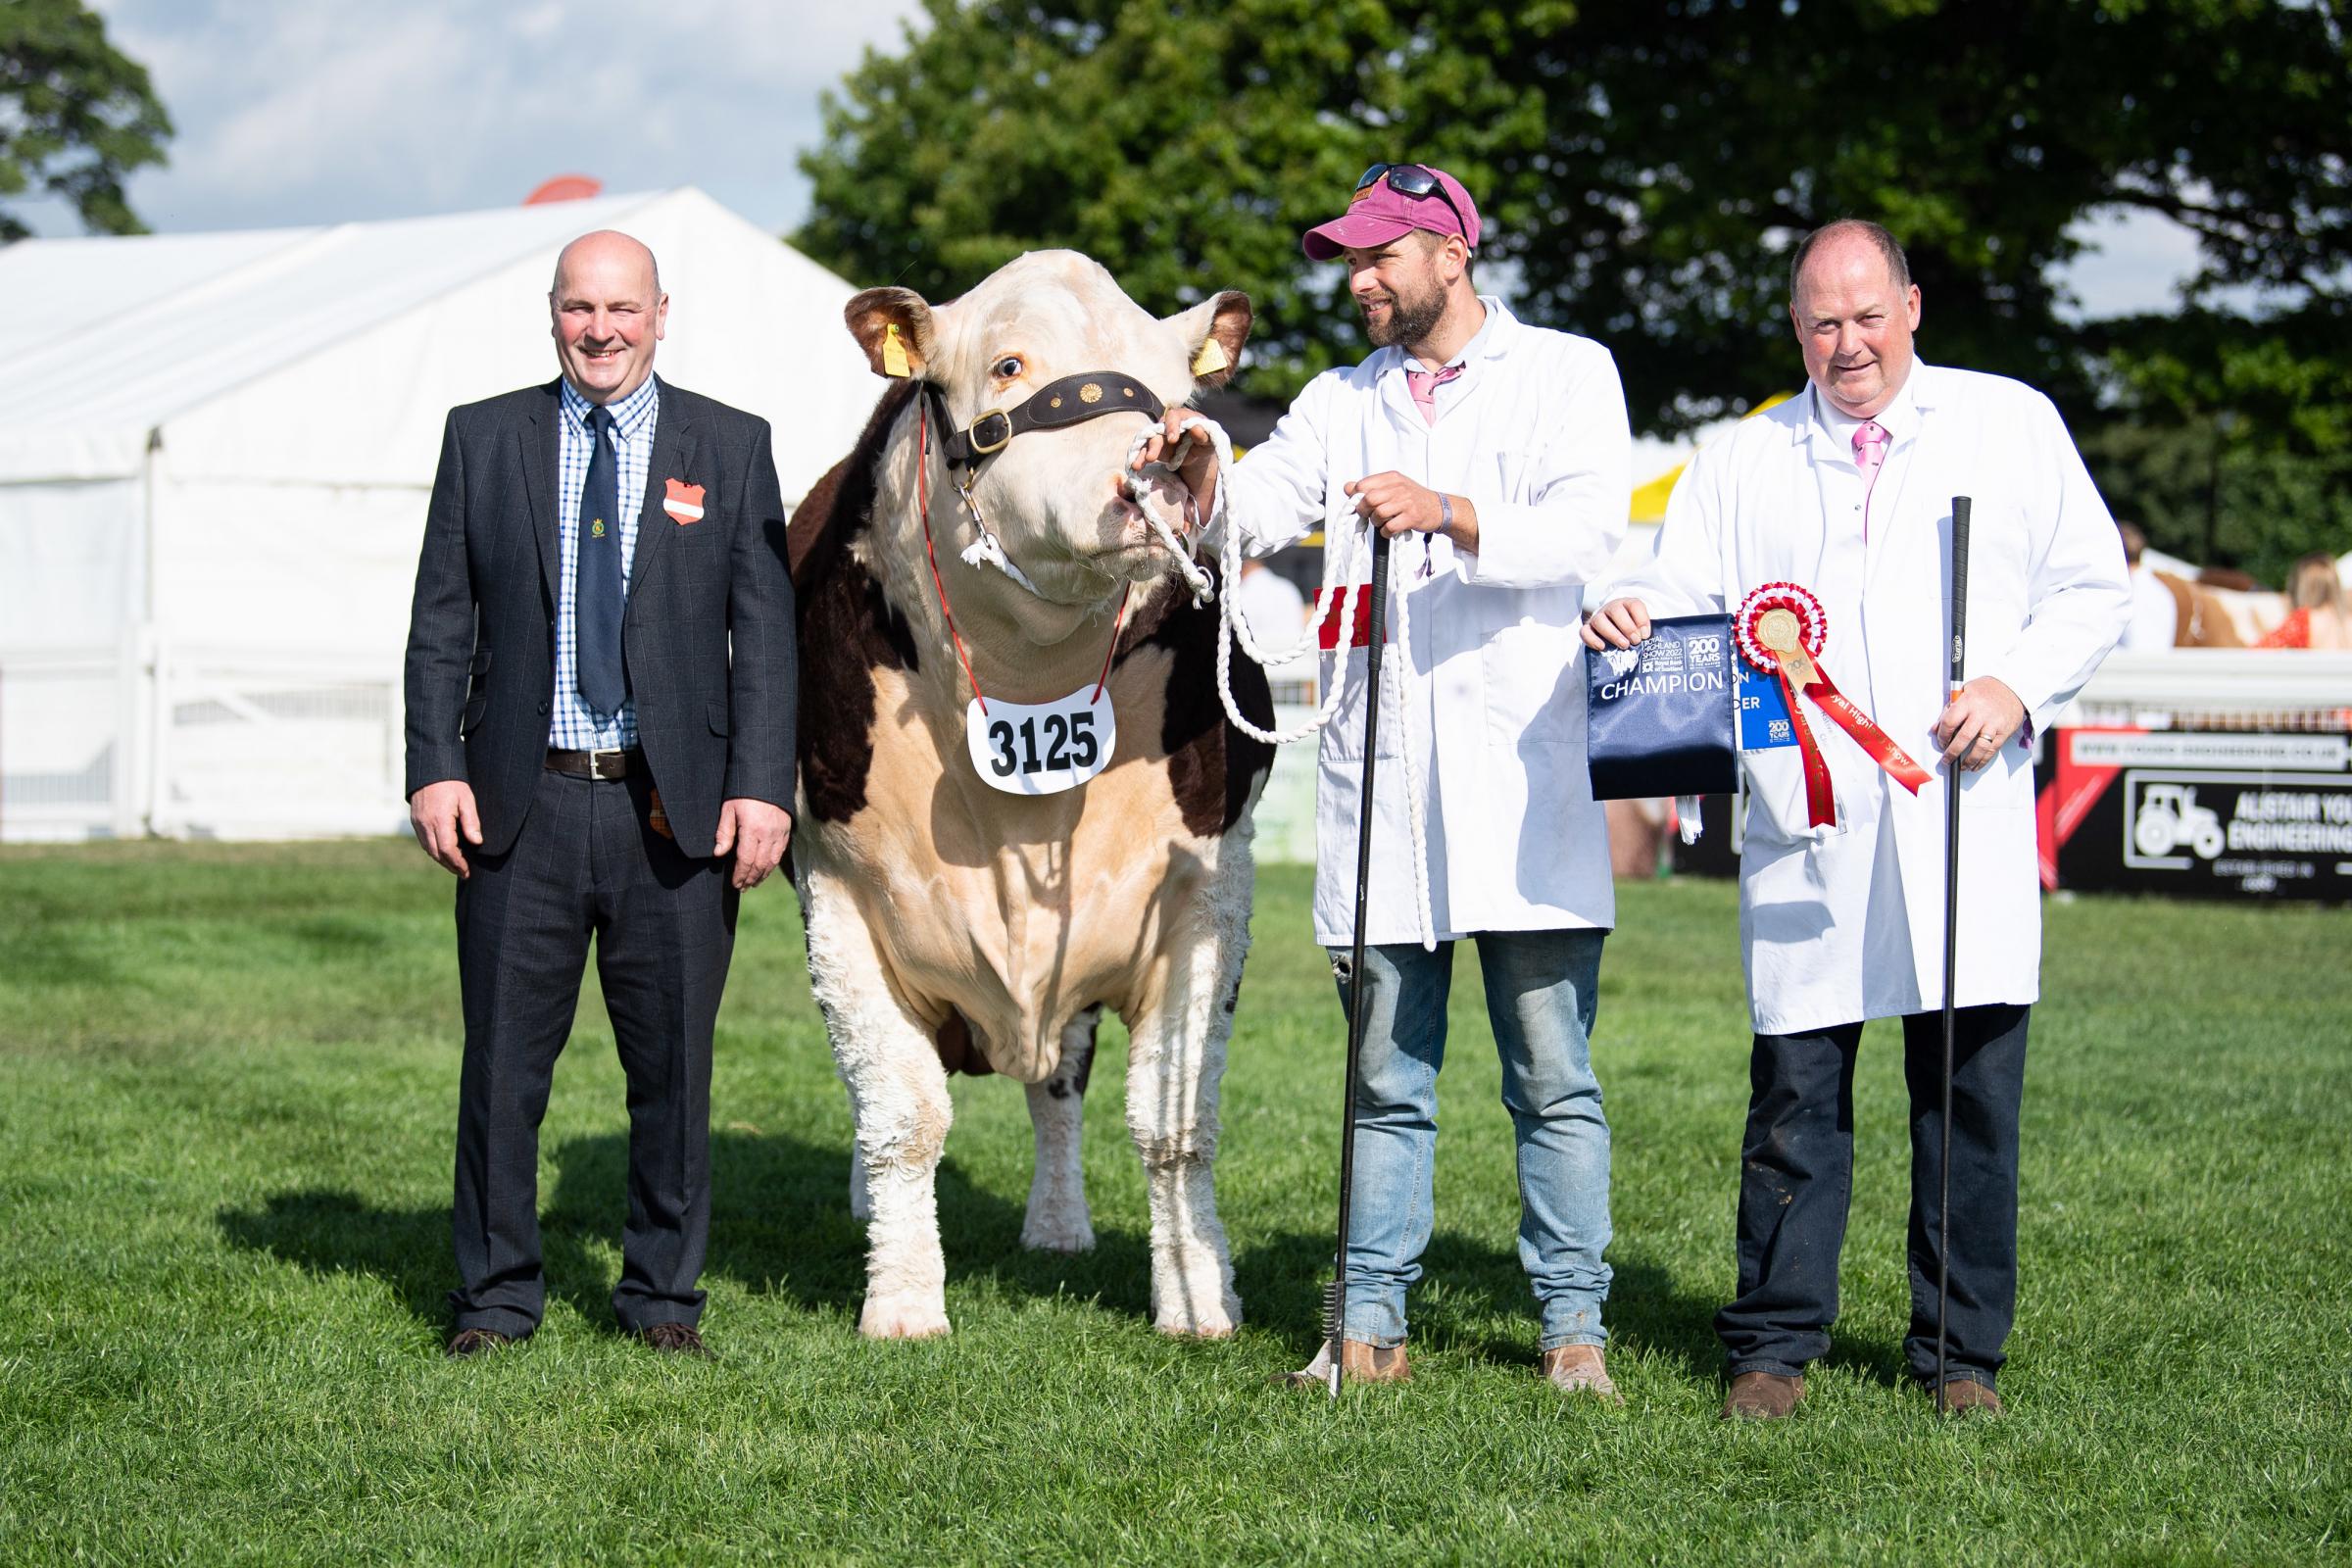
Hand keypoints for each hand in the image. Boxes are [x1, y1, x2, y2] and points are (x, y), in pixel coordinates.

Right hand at [409, 779, 481, 878]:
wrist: (431, 768)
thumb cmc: (452, 783)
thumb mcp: (467, 799)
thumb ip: (471, 822)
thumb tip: (477, 842)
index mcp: (439, 820)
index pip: (447, 850)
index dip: (458, 863)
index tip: (467, 871)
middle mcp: (425, 824)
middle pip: (436, 853)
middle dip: (450, 866)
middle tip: (463, 873)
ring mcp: (418, 822)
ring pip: (428, 849)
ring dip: (441, 860)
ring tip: (456, 865)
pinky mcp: (415, 820)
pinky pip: (424, 841)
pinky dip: (434, 850)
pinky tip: (444, 851)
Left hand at [713, 797, 792, 889]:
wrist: (765, 776)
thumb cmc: (742, 793)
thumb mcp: (728, 810)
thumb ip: (724, 833)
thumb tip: (718, 854)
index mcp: (752, 829)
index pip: (746, 860)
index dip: (740, 875)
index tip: (735, 883)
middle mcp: (769, 834)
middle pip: (760, 864)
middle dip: (751, 878)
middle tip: (742, 887)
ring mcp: (780, 832)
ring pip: (772, 861)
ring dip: (762, 875)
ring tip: (753, 883)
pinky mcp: (787, 830)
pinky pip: (781, 852)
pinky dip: (772, 864)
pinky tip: (765, 869)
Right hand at [1131, 410, 1219, 509]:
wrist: (1198, 452)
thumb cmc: (1206, 442)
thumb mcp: (1209, 440)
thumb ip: (1204, 435)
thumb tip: (1196, 428)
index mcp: (1182, 417)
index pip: (1174, 417)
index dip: (1171, 426)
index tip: (1172, 440)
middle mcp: (1168, 424)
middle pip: (1158, 430)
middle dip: (1154, 444)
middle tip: (1152, 458)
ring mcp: (1159, 436)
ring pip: (1148, 441)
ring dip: (1143, 453)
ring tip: (1137, 466)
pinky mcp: (1154, 448)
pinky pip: (1144, 451)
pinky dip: (1139, 459)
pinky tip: (1135, 467)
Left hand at [1344, 471, 1466, 542]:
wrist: (1439, 508)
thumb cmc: (1412, 499)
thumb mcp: (1393, 487)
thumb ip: (1370, 487)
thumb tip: (1347, 487)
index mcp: (1391, 478)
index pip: (1363, 485)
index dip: (1356, 498)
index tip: (1361, 505)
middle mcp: (1399, 487)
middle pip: (1369, 500)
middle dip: (1364, 512)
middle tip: (1369, 516)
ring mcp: (1406, 502)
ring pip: (1378, 514)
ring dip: (1376, 523)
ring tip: (1383, 523)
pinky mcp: (1412, 518)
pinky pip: (1389, 528)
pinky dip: (1385, 533)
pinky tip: (1390, 531)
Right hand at [1581, 597, 1652, 650]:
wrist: (1614, 628)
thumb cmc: (1630, 628)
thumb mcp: (1640, 625)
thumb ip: (1643, 629)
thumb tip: (1644, 637)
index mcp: (1627, 604)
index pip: (1634, 605)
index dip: (1642, 619)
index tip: (1645, 635)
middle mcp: (1611, 608)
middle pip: (1616, 611)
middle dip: (1627, 627)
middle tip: (1635, 641)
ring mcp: (1598, 617)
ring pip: (1600, 621)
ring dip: (1613, 634)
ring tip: (1624, 645)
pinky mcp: (1588, 628)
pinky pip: (1585, 631)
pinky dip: (1592, 639)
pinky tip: (1602, 647)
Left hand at [1933, 677, 2025, 770]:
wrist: (2013, 688)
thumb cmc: (1985, 690)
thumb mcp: (1963, 692)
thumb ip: (1949, 710)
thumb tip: (1935, 729)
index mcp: (1968, 701)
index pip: (1949, 722)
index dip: (1942, 736)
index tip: (1941, 743)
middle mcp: (1981, 713)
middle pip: (1963, 738)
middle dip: (1952, 752)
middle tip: (1947, 760)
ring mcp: (1994, 723)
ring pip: (1979, 748)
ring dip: (1968, 761)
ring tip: (1961, 767)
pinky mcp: (2004, 732)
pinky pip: (1992, 750)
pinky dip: (1982, 761)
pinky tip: (1975, 766)